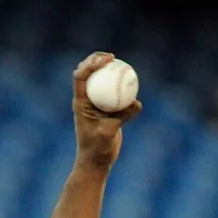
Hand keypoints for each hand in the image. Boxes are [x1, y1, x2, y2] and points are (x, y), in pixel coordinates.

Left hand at [72, 51, 141, 171]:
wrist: (96, 161)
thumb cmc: (97, 149)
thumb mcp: (109, 133)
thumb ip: (122, 117)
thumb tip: (137, 103)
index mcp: (80, 103)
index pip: (80, 77)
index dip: (91, 64)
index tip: (106, 60)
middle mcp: (86, 100)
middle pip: (87, 74)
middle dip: (96, 60)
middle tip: (112, 56)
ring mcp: (96, 104)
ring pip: (100, 81)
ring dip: (108, 70)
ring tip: (121, 62)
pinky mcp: (107, 109)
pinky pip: (114, 92)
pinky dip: (121, 85)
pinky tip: (133, 79)